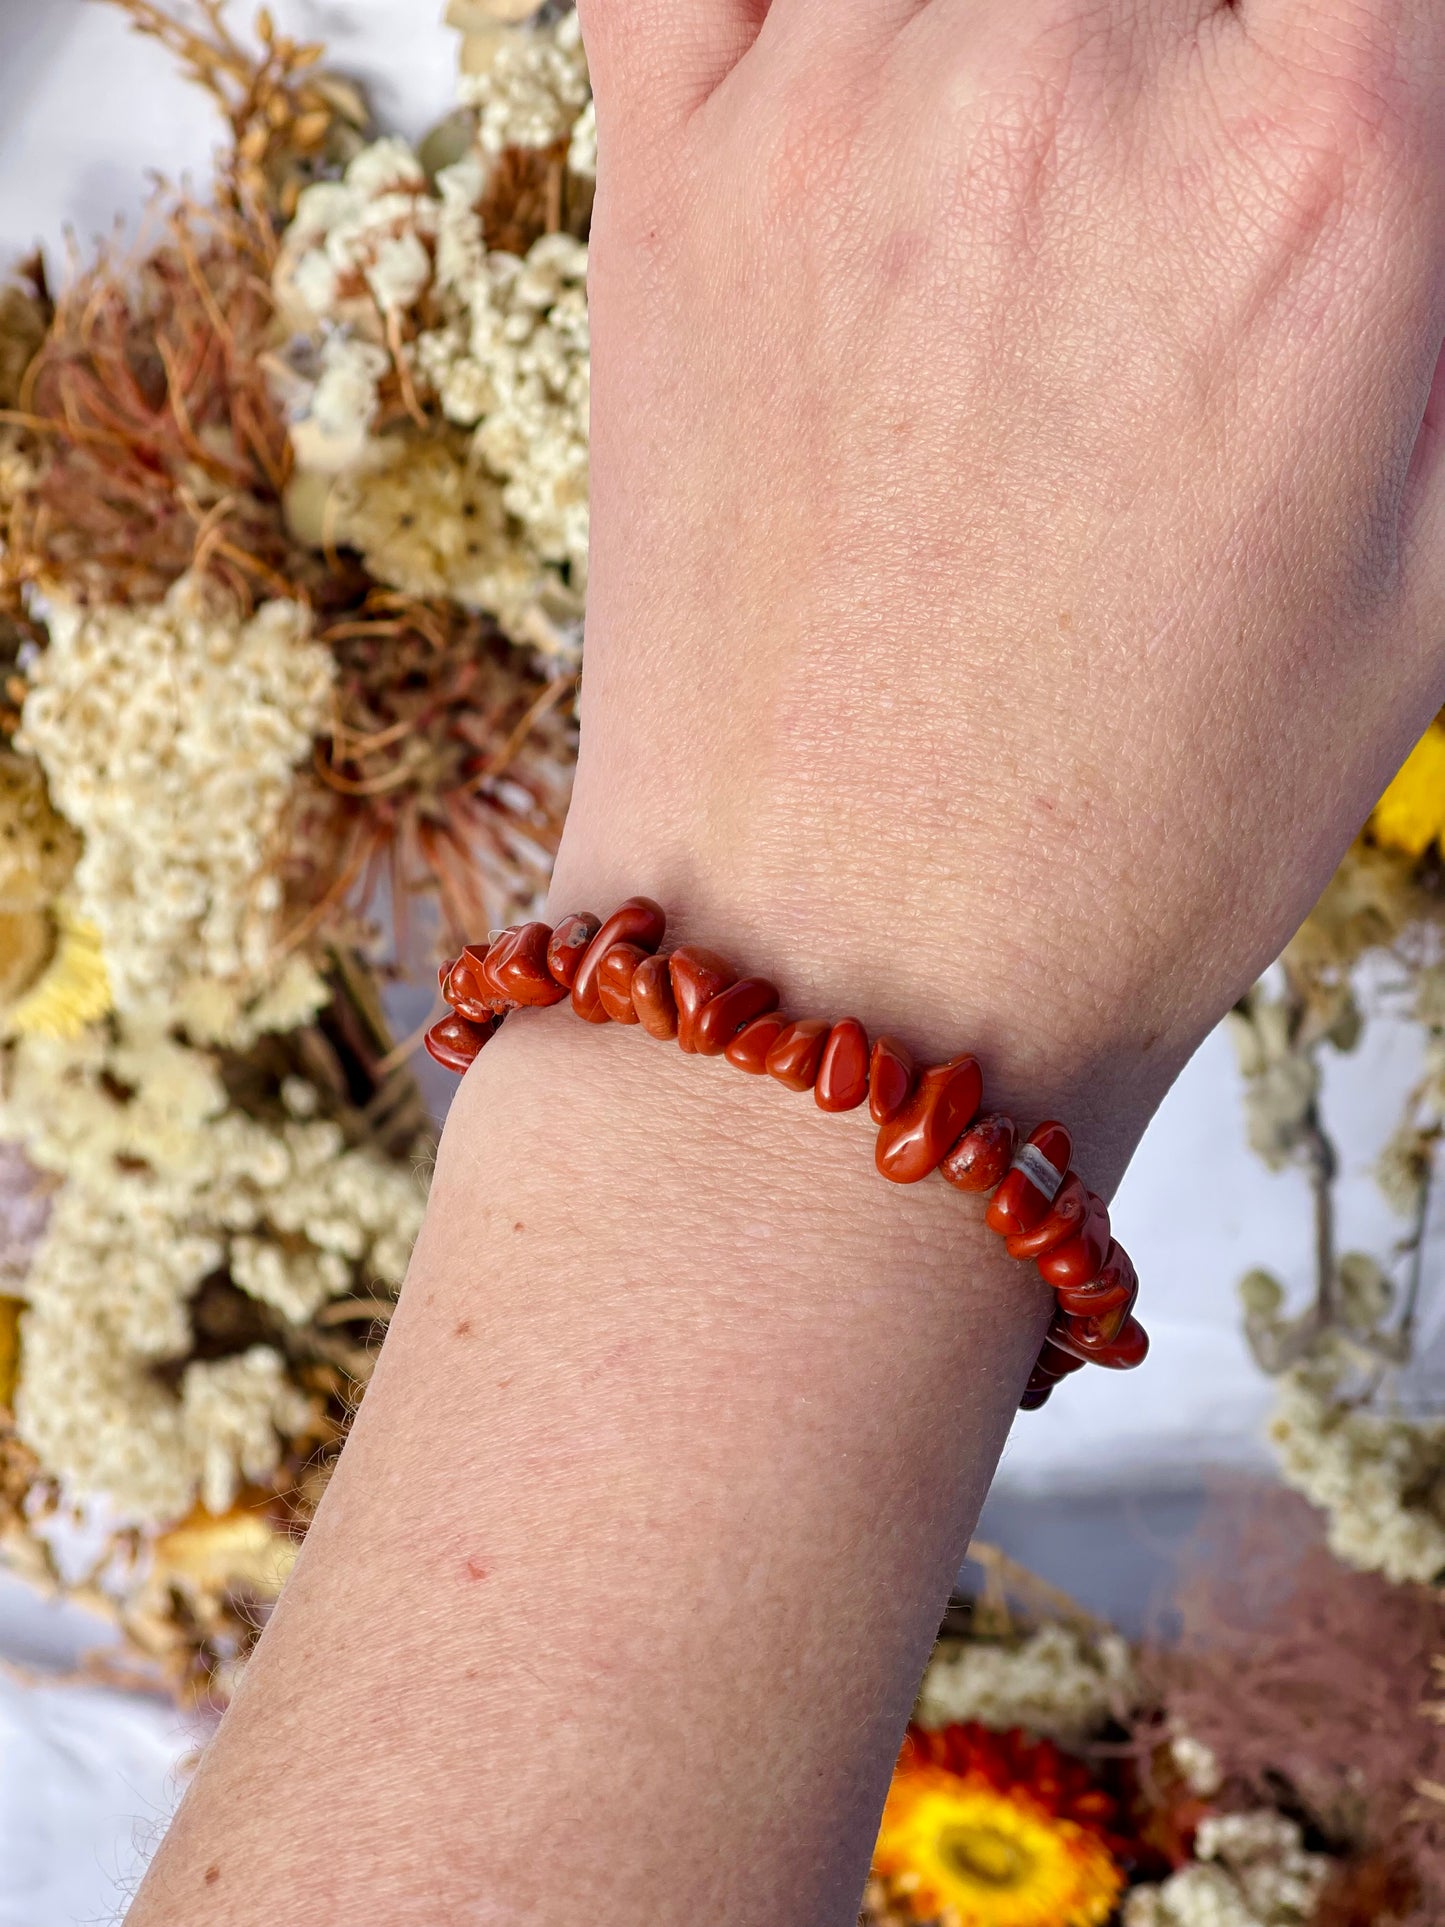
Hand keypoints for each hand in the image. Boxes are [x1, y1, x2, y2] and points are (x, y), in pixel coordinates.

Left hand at [560, 0, 1444, 1173]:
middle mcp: (1066, 91)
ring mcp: (832, 119)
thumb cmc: (1125, 827)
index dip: (1339, 38)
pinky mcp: (670, 186)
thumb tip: (1398, 129)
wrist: (848, 964)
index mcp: (1310, 180)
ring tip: (1030, 198)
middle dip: (1192, 53)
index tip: (1296, 92)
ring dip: (1023, 39)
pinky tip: (861, 80)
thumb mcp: (1430, 573)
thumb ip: (1438, 270)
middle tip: (1164, 190)